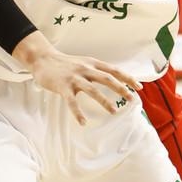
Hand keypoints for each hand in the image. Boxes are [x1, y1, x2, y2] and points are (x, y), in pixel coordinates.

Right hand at [14, 32, 140, 125]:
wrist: (43, 59)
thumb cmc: (66, 64)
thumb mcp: (84, 63)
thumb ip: (97, 71)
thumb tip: (114, 80)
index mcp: (92, 63)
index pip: (114, 70)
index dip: (127, 78)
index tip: (139, 87)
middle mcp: (85, 69)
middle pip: (107, 78)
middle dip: (121, 88)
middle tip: (132, 99)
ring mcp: (74, 78)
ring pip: (92, 90)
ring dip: (104, 101)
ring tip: (114, 111)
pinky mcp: (62, 86)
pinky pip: (71, 102)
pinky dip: (78, 113)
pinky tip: (83, 122)